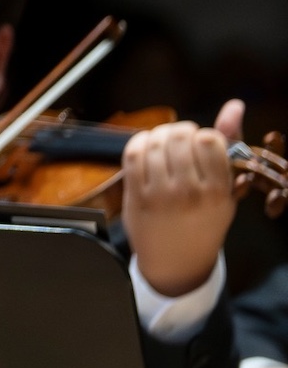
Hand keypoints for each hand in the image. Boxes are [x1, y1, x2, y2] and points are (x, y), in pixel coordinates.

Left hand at [121, 99, 242, 296]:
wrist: (176, 261)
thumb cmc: (204, 221)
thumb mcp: (225, 188)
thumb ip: (228, 145)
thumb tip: (235, 106)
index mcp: (218, 192)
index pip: (210, 140)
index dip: (203, 134)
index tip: (200, 144)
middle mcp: (189, 192)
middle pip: (179, 137)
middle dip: (179, 131)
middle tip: (179, 141)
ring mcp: (159, 194)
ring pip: (155, 142)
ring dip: (158, 135)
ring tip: (163, 145)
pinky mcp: (135, 195)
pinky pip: (132, 153)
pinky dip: (139, 142)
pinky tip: (146, 148)